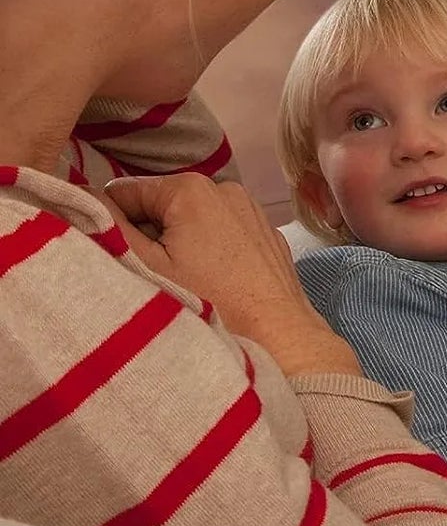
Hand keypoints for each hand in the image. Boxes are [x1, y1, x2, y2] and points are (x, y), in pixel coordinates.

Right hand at [105, 173, 360, 377]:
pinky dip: (206, 254)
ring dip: (175, 248)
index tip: (106, 256)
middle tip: (141, 277)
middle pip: (161, 207)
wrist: (278, 336)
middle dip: (145, 237)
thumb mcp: (147, 267)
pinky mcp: (266, 237)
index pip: (126, 193)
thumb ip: (112, 229)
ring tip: (173, 286)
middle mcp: (225, 188)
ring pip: (192, 223)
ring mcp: (251, 211)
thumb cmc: (208, 301)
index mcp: (191, 189)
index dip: (109, 223)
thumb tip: (89, 204)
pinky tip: (206, 287)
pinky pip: (221, 237)